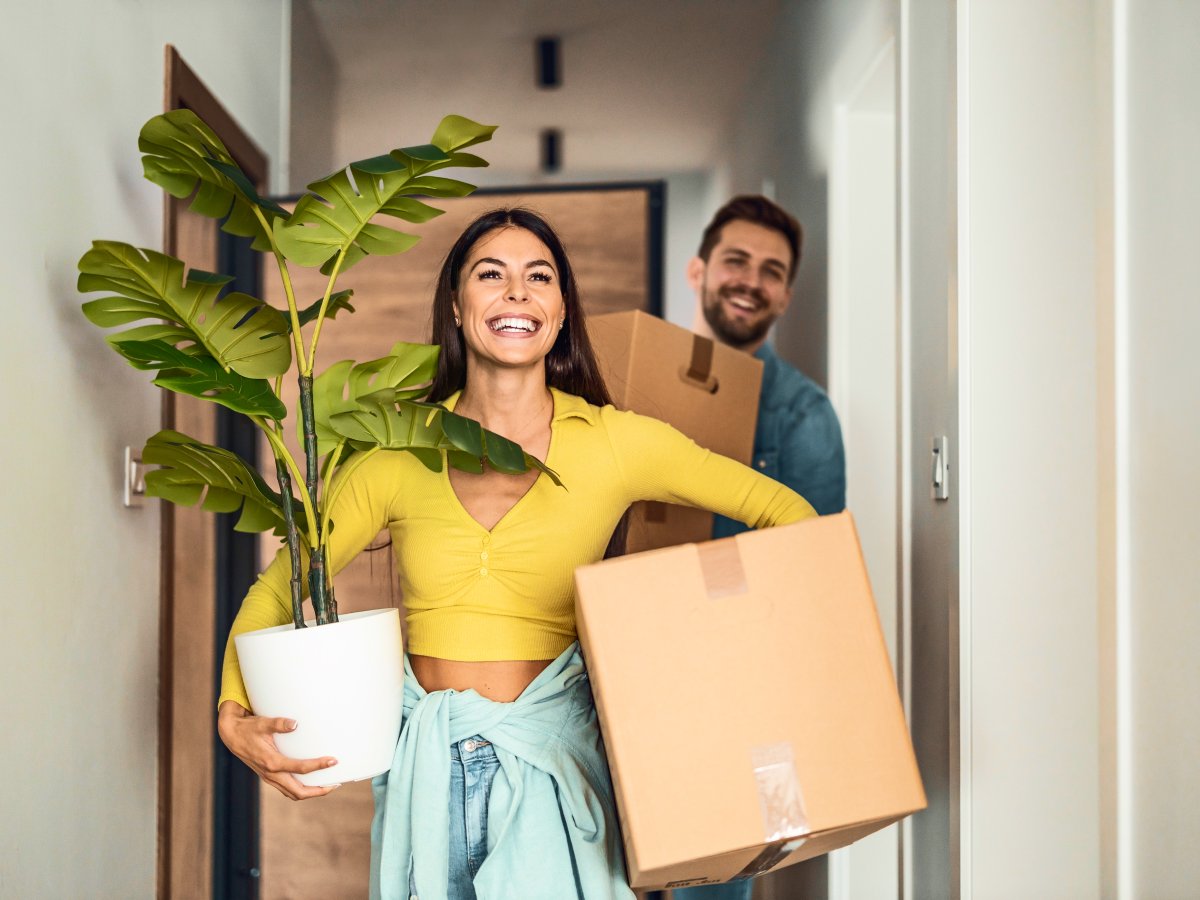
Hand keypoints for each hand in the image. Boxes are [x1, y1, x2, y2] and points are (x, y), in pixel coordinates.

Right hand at [217, 700, 339, 800]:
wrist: (231, 736)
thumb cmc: (248, 728)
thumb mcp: (262, 723)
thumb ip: (278, 723)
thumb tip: (295, 723)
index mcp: (271, 762)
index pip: (300, 769)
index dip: (318, 766)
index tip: (333, 761)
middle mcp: (271, 774)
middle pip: (298, 792)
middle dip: (318, 791)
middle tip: (336, 784)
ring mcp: (269, 777)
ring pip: (293, 793)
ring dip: (311, 792)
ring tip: (328, 785)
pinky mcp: (269, 776)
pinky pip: (287, 789)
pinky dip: (301, 788)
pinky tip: (311, 781)